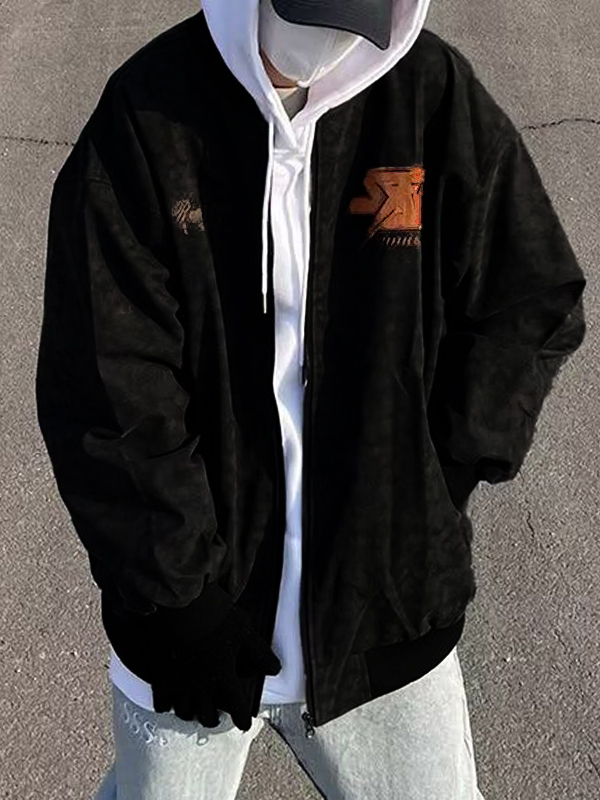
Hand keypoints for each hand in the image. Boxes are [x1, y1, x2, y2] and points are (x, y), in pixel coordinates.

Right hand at [101, 583, 281, 731]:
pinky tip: (171, 700)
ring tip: (196, 708)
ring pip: (184, 712)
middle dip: (215, 718)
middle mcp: (201, 687)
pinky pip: (162, 702)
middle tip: (218, 714)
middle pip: (207, 717)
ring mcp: (178, 682)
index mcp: (224, 678)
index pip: (237, 710)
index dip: (242, 719)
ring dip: (192, 712)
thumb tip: (275, 669)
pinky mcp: (160, 675)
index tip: (244, 722)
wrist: (180, 602)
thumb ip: (260, 654)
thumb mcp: (245, 631)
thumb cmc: (214, 614)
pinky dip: (167, 704)